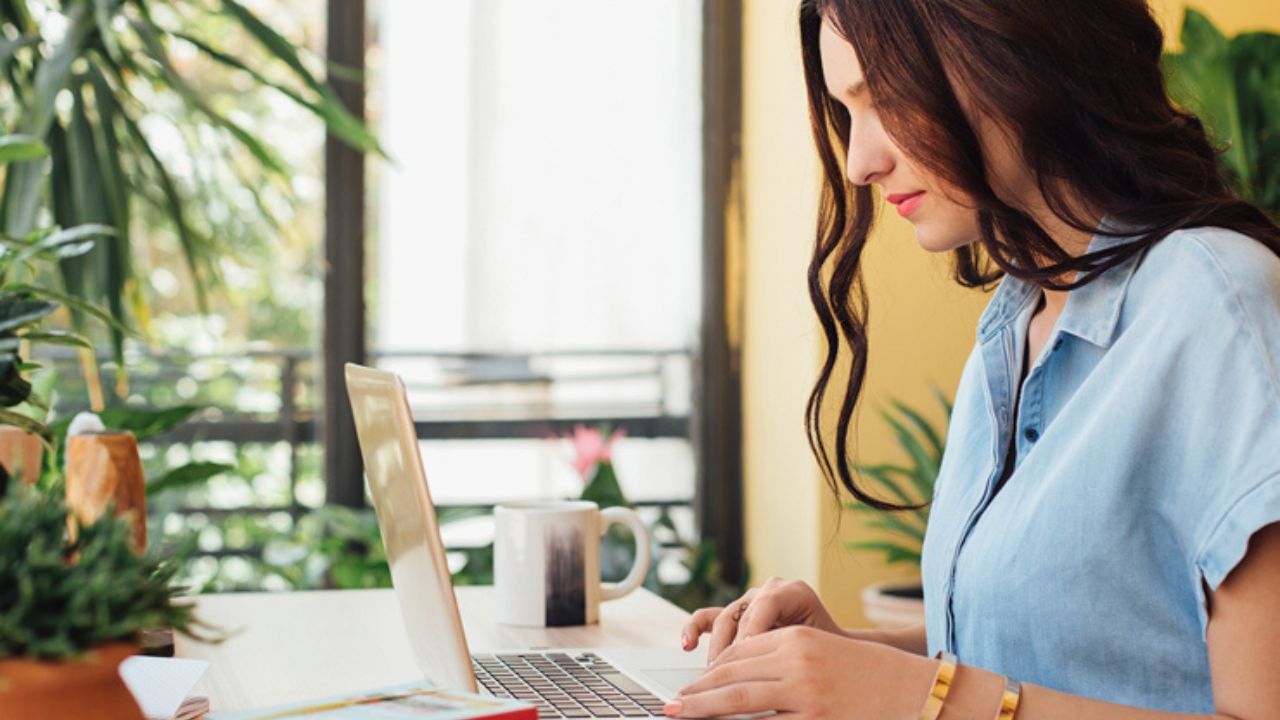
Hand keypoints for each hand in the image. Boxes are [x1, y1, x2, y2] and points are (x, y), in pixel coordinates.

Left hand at [665, 626, 937, 718]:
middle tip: (672, 705)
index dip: (712, 671)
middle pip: (732, 676)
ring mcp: (805, 696)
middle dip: (698, 692)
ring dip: (706, 711)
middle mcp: (798, 663)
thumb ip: (784, 661)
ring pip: (740, 703)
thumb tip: (737, 678)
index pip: (741, 652)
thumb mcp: (824, 654)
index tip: (692, 684)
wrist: (918, 695)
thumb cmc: (871, 676)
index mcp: (798, 640)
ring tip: (682, 716)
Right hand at [680, 577, 842, 662]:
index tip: (749, 656)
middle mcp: (768, 591)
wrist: (835, 654)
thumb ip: (795, 657)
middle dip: (733, 647)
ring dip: (717, 648)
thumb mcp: (818, 654)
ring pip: (723, 618)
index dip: (755, 631)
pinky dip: (695, 629)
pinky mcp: (733, 615)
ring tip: (713, 673)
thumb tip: (775, 676)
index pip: (767, 604)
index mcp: (794, 592)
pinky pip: (708, 618)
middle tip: (727, 676)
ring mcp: (748, 602)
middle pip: (743, 615)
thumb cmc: (830, 656)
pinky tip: (688, 645)